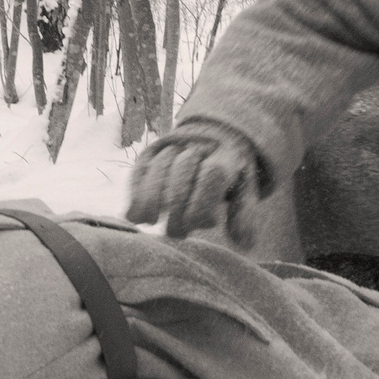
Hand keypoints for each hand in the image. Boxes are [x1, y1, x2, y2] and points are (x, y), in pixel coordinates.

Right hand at [126, 126, 267, 242]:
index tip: (190, 228)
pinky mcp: (154, 149)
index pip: (210, 178)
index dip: (197, 206)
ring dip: (148, 197)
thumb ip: (242, 214)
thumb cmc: (230, 174)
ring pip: (158, 165)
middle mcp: (199, 146)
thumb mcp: (244, 189)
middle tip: (171, 233)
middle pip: (182, 170)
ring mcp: (174, 144)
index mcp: (225, 157)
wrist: (216, 134)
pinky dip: (134, 190)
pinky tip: (133, 214)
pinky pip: (142, 166)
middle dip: (174, 204)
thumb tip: (245, 244)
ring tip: (146, 223)